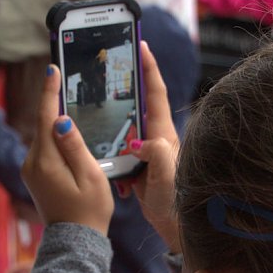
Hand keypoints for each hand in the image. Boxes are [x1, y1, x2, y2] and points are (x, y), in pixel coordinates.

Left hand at [21, 65, 113, 235]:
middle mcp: (32, 162)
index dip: (49, 91)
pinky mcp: (35, 175)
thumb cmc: (90, 211)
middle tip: (60, 75)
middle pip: (43, 124)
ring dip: (55, 121)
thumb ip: (75, 147)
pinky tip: (67, 132)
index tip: (51, 68)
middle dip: (52, 101)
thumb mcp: (90, 177)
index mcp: (46, 161)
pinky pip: (45, 149)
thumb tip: (61, 120)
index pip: (45, 117)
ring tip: (67, 99)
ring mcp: (31, 170)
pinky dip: (55, 138)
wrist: (76, 241)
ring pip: (45, 136)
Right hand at [121, 41, 181, 251]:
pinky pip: (119, 150)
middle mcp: (155, 138)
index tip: (141, 45)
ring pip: (124, 126)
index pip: (155, 94)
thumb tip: (137, 142)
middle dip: (124, 86)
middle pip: (137, 104)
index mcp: (163, 135)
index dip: (149, 68)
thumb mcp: (166, 176)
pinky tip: (109, 164)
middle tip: (108, 67)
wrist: (175, 227)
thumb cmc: (176, 201)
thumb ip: (155, 154)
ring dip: (112, 121)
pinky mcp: (138, 166)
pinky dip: (111, 153)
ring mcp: (146, 152)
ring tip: (96, 109)